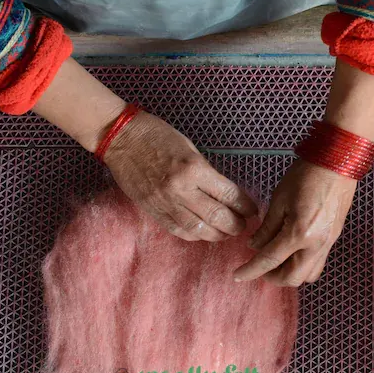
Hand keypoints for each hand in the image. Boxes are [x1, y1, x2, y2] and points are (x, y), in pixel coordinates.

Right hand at [103, 111, 257, 240]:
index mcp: (194, 169)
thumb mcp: (190, 149)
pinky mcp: (153, 211)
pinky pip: (178, 230)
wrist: (120, 139)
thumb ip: (207, 174)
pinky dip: (195, 236)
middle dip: (235, 225)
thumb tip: (227, 195)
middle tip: (243, 225)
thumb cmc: (158, 136)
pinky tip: (204, 233)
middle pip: (217, 217)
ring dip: (217, 235)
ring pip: (198, 230)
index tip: (253, 210)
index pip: (229, 195)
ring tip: (226, 232)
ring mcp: (165, 203)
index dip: (246, 206)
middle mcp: (181, 189)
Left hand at [233, 159, 356, 285]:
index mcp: (299, 234)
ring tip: (276, 262)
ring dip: (289, 275)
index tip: (238, 276)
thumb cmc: (305, 176)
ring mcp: (327, 245)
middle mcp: (315, 245)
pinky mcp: (333, 240)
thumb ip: (266, 228)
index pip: (270, 260)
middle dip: (272, 277)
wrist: (337, 165)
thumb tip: (254, 246)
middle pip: (292, 278)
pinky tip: (291, 254)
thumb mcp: (279, 200)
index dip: (251, 270)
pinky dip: (302, 266)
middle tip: (259, 268)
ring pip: (308, 276)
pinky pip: (317, 264)